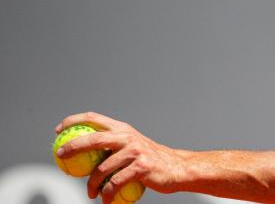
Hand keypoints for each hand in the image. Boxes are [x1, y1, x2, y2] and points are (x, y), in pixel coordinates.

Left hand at [54, 111, 185, 202]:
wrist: (176, 168)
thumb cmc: (150, 160)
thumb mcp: (131, 146)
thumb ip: (112, 146)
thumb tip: (81, 152)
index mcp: (123, 129)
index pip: (94, 118)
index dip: (73, 121)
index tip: (58, 130)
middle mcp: (128, 137)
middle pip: (93, 138)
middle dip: (73, 146)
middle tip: (60, 156)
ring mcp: (135, 151)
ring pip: (102, 169)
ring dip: (91, 184)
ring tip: (90, 193)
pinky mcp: (141, 167)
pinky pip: (115, 184)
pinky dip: (107, 195)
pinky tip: (106, 200)